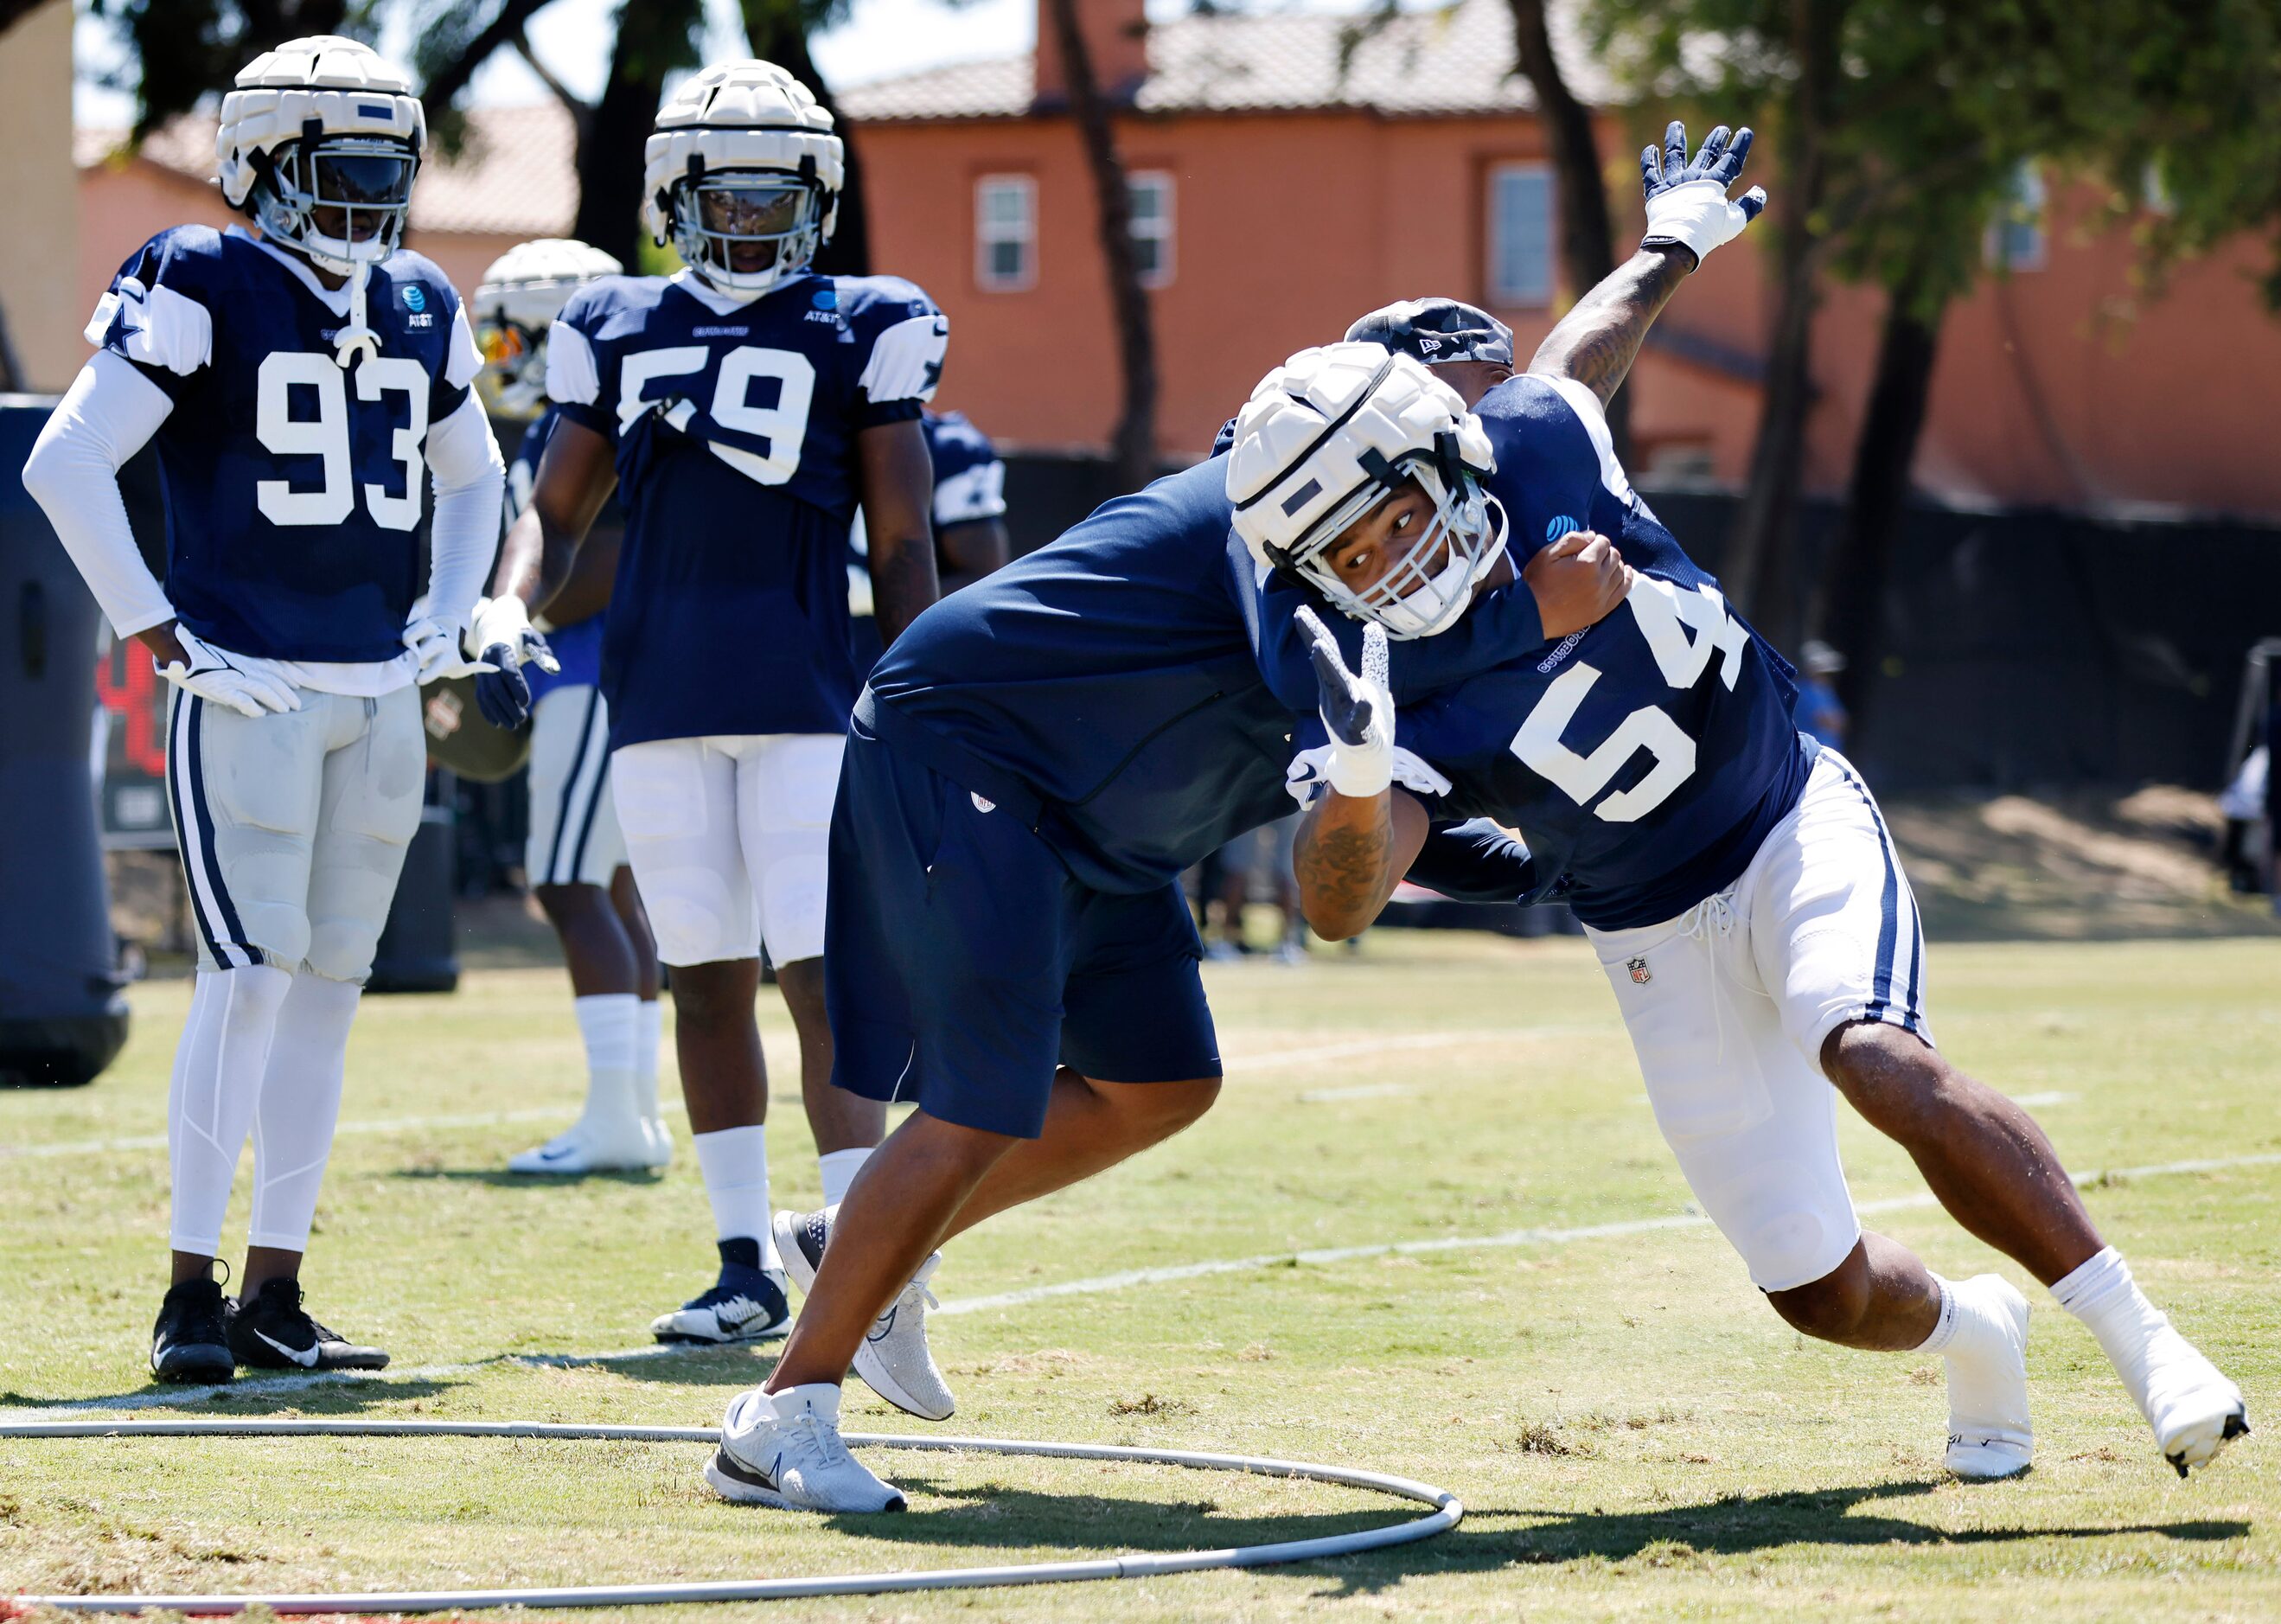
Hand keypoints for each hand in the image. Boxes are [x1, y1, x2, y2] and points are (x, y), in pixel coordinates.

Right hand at [153, 624, 300, 718]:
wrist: (181, 650)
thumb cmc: (203, 648)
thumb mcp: (229, 649)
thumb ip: (243, 657)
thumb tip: (254, 666)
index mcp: (248, 656)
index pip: (276, 667)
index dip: (289, 676)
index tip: (298, 683)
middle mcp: (246, 667)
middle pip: (275, 681)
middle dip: (288, 693)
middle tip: (297, 705)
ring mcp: (236, 678)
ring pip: (265, 691)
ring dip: (278, 701)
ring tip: (286, 710)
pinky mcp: (224, 689)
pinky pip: (245, 701)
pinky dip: (254, 708)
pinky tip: (260, 714)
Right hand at [467, 595, 557, 728]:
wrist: (498, 629)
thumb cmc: (521, 635)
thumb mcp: (534, 638)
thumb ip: (544, 653)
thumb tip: (555, 670)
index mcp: (501, 650)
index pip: (508, 672)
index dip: (517, 688)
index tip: (527, 702)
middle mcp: (487, 661)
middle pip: (495, 688)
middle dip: (508, 705)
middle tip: (522, 719)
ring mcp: (481, 671)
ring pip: (486, 695)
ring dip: (499, 712)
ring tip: (513, 726)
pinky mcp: (480, 679)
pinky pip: (480, 697)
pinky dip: (488, 710)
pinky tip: (498, 723)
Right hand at [1295, 605, 1393, 798]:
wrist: (1368, 761)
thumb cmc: (1369, 720)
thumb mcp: (1374, 683)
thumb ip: (1373, 656)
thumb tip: (1372, 625)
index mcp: (1339, 682)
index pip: (1327, 652)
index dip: (1315, 631)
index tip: (1301, 610)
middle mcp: (1337, 696)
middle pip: (1325, 664)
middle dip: (1315, 640)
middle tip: (1301, 617)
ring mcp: (1344, 715)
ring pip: (1336, 689)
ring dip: (1327, 668)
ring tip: (1319, 648)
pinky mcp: (1357, 735)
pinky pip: (1358, 723)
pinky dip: (1360, 713)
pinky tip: (1365, 704)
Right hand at [1523, 529, 1633, 639]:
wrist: (1532, 615)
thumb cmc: (1537, 583)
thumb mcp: (1547, 554)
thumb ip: (1572, 540)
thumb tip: (1592, 536)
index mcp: (1587, 563)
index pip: (1603, 543)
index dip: (1596, 541)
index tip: (1587, 545)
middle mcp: (1600, 579)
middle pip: (1614, 556)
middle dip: (1606, 552)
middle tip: (1593, 555)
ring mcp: (1603, 596)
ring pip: (1620, 572)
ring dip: (1615, 564)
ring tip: (1606, 564)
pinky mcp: (1603, 610)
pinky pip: (1623, 591)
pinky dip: (1627, 580)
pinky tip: (1625, 573)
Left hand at [1640, 121, 1767, 267]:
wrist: (1678, 242)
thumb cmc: (1709, 233)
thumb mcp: (1735, 221)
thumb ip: (1749, 205)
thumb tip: (1759, 192)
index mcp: (1715, 182)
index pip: (1731, 160)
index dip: (1739, 145)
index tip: (1745, 132)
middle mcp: (1694, 177)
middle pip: (1707, 153)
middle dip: (1716, 140)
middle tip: (1721, 130)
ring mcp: (1674, 182)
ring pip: (1675, 154)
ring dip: (1676, 138)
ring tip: (1675, 125)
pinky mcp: (1656, 191)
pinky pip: (1651, 171)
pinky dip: (1649, 160)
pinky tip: (1650, 148)